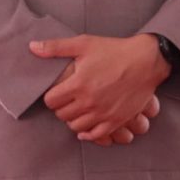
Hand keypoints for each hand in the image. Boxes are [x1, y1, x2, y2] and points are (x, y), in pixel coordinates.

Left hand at [33, 35, 169, 143]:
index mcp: (79, 83)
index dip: (51, 97)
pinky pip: (95, 135)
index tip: (57, 92)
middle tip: (68, 100)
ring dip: (74, 119)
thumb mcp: (84, 43)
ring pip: (76, 127)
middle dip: (62, 108)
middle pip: (62, 115)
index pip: (51, 101)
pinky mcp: (116, 120)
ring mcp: (103, 113)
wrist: (147, 60)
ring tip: (78, 110)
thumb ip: (56, 47)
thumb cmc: (115, 50)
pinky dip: (88, 134)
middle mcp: (89, 101)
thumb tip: (32, 47)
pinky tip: (86, 127)